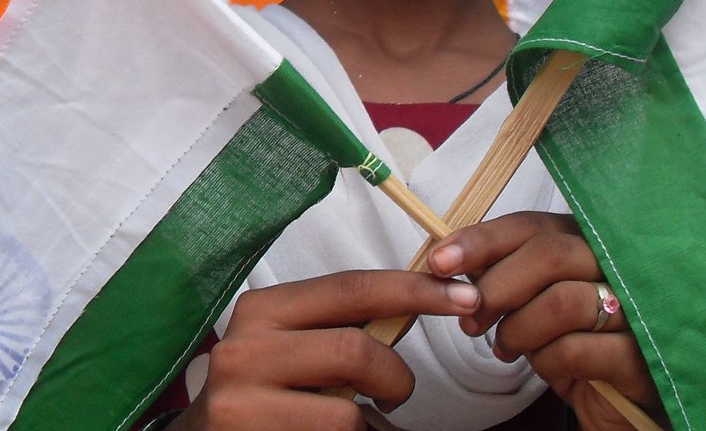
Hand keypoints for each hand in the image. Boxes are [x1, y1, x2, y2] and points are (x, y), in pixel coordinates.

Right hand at [169, 269, 479, 430]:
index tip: (464, 296)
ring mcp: (241, 403)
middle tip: (397, 394)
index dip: (416, 290)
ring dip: (372, 423)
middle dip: (396, 375)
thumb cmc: (262, 390)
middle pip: (356, 349)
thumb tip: (416, 303)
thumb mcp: (290, 344)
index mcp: (264, 308)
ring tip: (362, 424)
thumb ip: (338, 324)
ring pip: (347, 414)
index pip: (354, 287)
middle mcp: (246, 348)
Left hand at [427, 212, 667, 430]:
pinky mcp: (638, 357)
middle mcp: (615, 264)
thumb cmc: (572, 340)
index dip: (483, 239)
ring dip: (518, 329)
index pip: (531, 224)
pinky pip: (575, 350)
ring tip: (506, 347)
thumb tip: (450, 260)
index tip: (440, 261)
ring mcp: (634, 308)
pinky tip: (544, 366)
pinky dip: (545, 361)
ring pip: (561, 301)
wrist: (622, 402)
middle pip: (548, 253)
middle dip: (496, 286)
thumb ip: (505, 273)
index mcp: (587, 240)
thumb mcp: (536, 301)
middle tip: (471, 318)